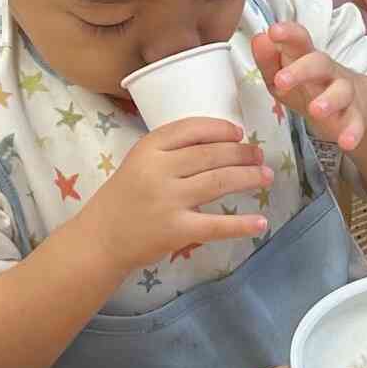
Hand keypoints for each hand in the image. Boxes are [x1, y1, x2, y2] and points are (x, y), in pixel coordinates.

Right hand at [77, 118, 271, 270]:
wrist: (100, 239)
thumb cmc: (125, 197)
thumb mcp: (139, 163)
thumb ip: (171, 151)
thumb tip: (222, 141)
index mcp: (148, 148)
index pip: (191, 129)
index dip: (220, 128)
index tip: (238, 133)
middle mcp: (158, 170)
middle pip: (211, 154)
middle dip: (242, 153)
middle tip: (260, 155)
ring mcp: (167, 200)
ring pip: (219, 182)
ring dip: (248, 177)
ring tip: (266, 176)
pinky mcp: (175, 230)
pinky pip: (216, 225)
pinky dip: (242, 224)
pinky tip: (261, 222)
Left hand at [253, 22, 366, 150]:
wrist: (352, 103)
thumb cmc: (308, 86)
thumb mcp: (283, 74)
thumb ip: (268, 60)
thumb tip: (259, 39)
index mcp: (306, 57)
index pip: (299, 39)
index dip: (288, 33)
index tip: (273, 32)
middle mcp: (327, 71)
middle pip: (319, 63)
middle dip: (301, 70)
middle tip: (281, 81)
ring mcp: (343, 92)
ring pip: (341, 91)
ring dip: (330, 100)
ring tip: (316, 111)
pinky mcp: (355, 115)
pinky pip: (356, 122)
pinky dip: (353, 132)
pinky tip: (346, 143)